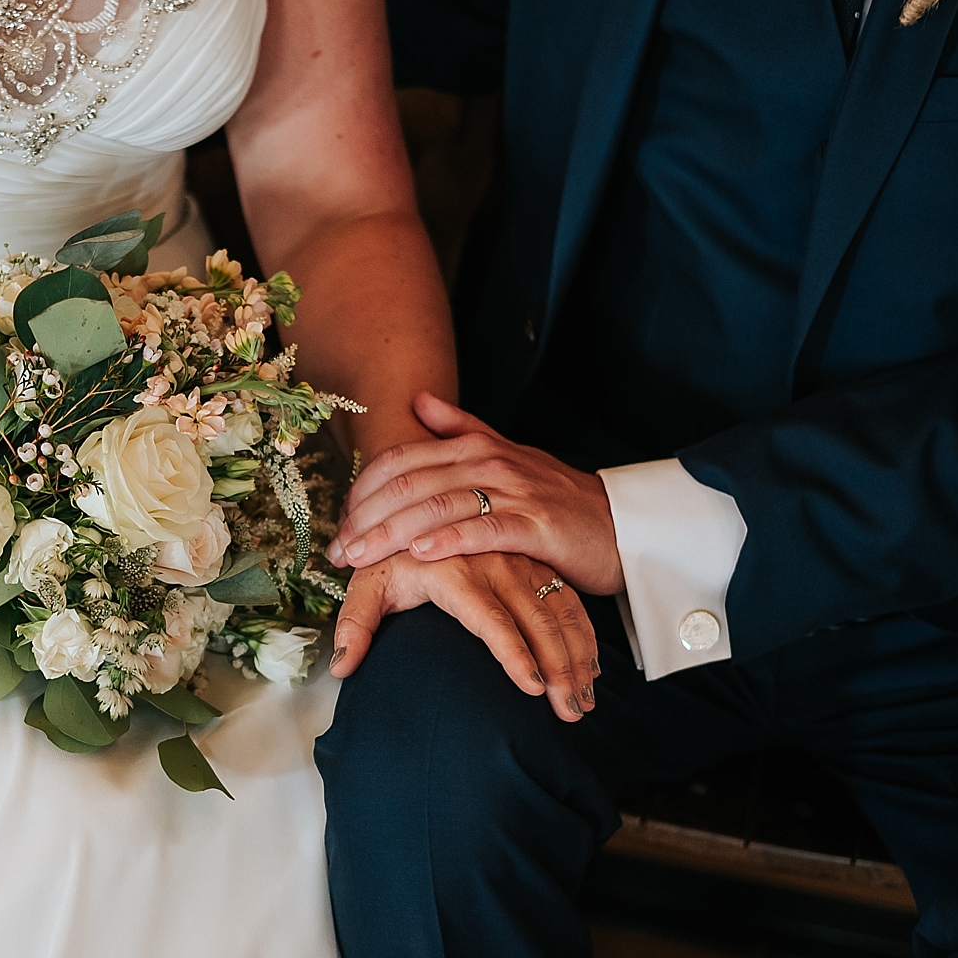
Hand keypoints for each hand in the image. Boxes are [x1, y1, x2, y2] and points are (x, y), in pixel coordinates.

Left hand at [327, 391, 624, 596]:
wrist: (622, 524)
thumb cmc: (556, 498)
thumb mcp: (507, 454)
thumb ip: (461, 428)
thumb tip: (418, 400)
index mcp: (475, 446)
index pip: (400, 461)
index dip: (361, 491)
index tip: (337, 524)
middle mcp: (490, 462)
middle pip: (410, 484)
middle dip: (366, 518)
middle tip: (336, 550)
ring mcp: (514, 492)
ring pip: (438, 506)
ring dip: (392, 533)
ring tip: (360, 557)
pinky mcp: (537, 526)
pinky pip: (485, 530)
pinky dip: (449, 541)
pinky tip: (420, 555)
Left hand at [330, 552, 601, 721]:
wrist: (424, 498)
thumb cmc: (394, 549)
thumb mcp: (370, 580)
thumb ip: (356, 622)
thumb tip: (342, 666)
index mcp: (454, 571)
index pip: (490, 619)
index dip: (513, 654)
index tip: (531, 688)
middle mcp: (494, 565)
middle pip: (537, 619)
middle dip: (558, 668)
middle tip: (570, 712)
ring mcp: (520, 563)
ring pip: (561, 611)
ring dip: (577, 656)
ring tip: (583, 702)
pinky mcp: (537, 564)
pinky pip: (569, 600)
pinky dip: (584, 636)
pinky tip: (590, 671)